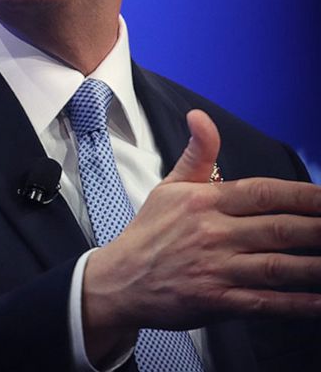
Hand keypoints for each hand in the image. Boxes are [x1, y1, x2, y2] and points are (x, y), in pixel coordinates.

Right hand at [81, 110, 320, 360]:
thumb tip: (200, 116)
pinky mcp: (217, 301)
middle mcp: (212, 233)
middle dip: (319, 228)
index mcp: (203, 202)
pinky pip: (267, 302)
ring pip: (280, 266)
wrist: (119, 280)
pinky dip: (299, 303)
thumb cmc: (149, 234)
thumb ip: (197, 154)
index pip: (262, 193)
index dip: (303, 195)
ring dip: (316, 266)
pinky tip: (320, 301)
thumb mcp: (169, 188)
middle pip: (279, 229)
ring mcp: (216, 268)